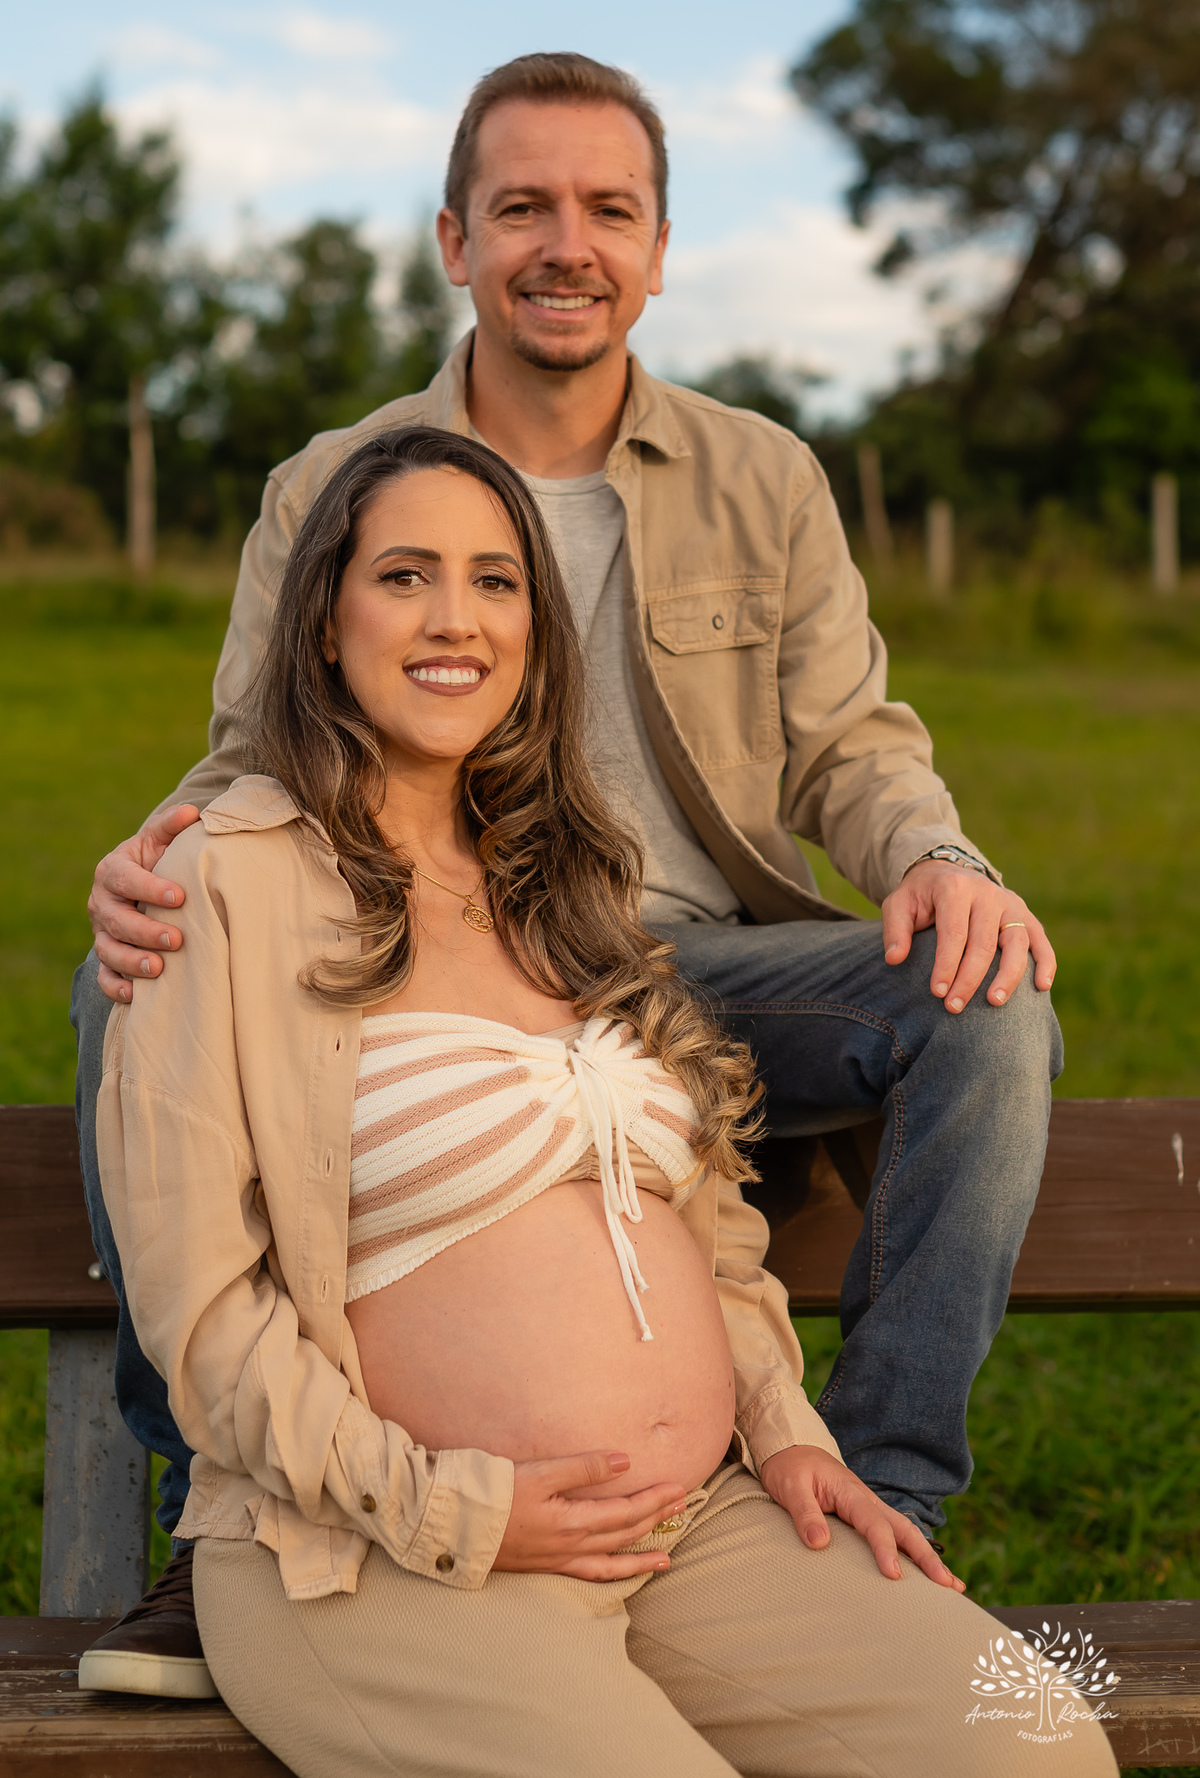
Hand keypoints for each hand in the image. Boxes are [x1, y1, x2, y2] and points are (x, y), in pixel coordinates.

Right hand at [88, 805, 200, 1002]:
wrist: (144, 885)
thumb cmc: (159, 861)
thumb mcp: (162, 841)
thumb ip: (173, 826)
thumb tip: (194, 813)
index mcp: (112, 870)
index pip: (126, 879)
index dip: (150, 888)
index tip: (180, 897)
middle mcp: (101, 902)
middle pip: (116, 919)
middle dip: (145, 931)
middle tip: (176, 939)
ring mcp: (102, 932)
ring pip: (108, 950)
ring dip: (131, 961)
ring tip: (158, 969)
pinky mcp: (106, 957)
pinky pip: (104, 976)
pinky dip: (115, 987)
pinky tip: (136, 995)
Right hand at [492, 1450, 685, 1580]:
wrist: (456, 1524)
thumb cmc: (495, 1492)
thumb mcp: (540, 1471)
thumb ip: (584, 1467)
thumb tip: (625, 1462)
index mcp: (573, 1521)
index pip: (626, 1512)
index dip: (654, 1500)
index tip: (678, 1488)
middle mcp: (571, 1546)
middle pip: (624, 1533)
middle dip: (656, 1519)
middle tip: (682, 1506)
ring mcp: (559, 1560)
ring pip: (611, 1560)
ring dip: (641, 1554)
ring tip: (667, 1556)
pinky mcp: (545, 1566)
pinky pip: (589, 1574)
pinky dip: (612, 1574)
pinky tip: (621, 1573)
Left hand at [759, 1445, 965, 1589]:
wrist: (790, 1447)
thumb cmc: (790, 1467)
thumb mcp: (789, 1487)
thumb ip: (804, 1513)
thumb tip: (819, 1543)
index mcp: (850, 1492)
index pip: (873, 1524)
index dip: (885, 1549)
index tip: (894, 1575)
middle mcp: (867, 1500)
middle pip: (904, 1529)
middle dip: (927, 1557)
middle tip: (947, 1586)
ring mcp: (869, 1507)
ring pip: (905, 1532)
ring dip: (928, 1557)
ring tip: (953, 1585)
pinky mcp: (865, 1515)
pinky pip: (895, 1534)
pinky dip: (914, 1552)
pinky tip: (926, 1573)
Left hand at [881, 859, 1054, 1012]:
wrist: (947, 873)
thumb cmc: (920, 896)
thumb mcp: (898, 904)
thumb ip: (895, 930)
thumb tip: (895, 959)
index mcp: (955, 889)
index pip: (954, 933)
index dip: (947, 965)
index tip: (937, 992)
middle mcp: (987, 893)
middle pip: (984, 943)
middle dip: (970, 979)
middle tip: (954, 1007)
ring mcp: (1010, 903)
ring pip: (1017, 942)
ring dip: (1008, 976)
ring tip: (994, 1002)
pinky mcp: (1024, 913)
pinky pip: (1040, 938)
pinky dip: (1045, 962)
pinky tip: (1041, 987)